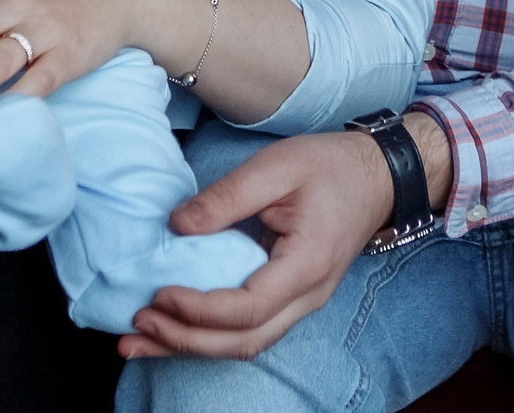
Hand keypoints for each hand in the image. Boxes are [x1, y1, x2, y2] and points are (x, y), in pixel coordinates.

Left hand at [116, 130, 393, 361]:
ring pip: (245, 344)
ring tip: (139, 341)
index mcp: (306, 265)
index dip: (200, 309)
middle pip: (243, 341)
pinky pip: (248, 329)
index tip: (159, 293)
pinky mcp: (289, 298)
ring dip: (191, 346)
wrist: (376, 176)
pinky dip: (208, 335)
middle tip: (137, 325)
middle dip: (185, 341)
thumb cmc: (330, 167)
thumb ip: (224, 198)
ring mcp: (301, 303)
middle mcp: (307, 297)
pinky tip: (173, 329)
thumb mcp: (275, 167)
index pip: (247, 308)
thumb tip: (176, 227)